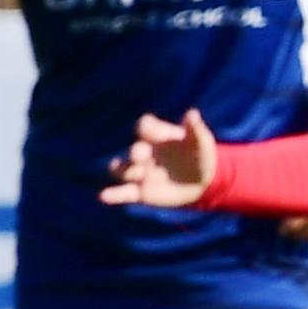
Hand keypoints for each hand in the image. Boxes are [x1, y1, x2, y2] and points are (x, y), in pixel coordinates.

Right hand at [101, 109, 218, 208]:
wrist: (203, 182)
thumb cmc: (201, 156)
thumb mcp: (202, 142)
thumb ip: (196, 129)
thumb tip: (192, 113)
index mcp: (157, 136)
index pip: (145, 127)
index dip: (146, 128)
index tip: (149, 130)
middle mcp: (145, 152)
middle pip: (134, 150)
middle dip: (135, 153)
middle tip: (140, 156)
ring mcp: (141, 172)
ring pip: (124, 170)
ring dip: (123, 171)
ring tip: (123, 171)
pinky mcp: (141, 192)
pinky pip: (124, 193)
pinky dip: (113, 194)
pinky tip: (104, 196)